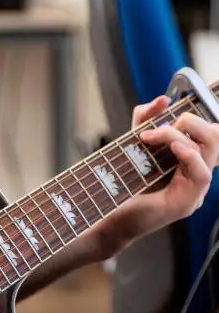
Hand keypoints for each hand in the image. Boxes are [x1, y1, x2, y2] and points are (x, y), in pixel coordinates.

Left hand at [94, 95, 218, 258]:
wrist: (105, 212)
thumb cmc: (121, 181)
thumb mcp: (133, 141)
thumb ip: (146, 118)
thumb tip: (164, 99)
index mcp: (189, 160)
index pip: (210, 132)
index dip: (198, 116)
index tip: (174, 108)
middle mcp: (196, 173)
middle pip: (215, 136)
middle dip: (191, 121)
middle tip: (161, 126)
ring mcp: (195, 190)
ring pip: (209, 151)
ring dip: (178, 135)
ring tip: (152, 136)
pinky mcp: (187, 203)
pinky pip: (202, 175)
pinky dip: (190, 156)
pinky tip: (174, 148)